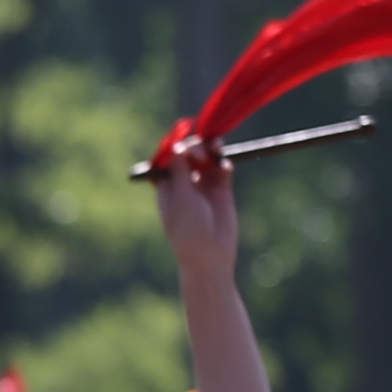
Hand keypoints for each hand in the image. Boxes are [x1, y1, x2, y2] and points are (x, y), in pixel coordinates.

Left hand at [152, 144, 243, 278]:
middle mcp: (185, 184)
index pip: (169, 159)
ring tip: (216, 147)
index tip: (182, 136)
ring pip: (207, 159)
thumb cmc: (188, 229)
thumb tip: (176, 145)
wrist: (210, 255)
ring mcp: (204, 187)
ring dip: (210, 150)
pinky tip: (224, 168)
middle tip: (200, 153)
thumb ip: (180, 170)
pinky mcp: (222, 191)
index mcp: (167, 187)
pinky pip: (222, 170)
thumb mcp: (181, 198)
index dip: (175, 145)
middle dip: (194, 147)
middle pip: (189, 155)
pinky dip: (223, 164)